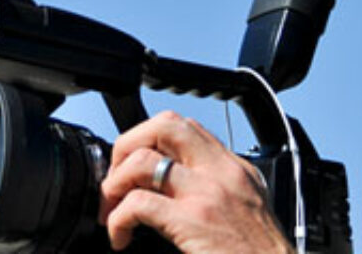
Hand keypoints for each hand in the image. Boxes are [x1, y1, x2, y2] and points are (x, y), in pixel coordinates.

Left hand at [99, 110, 293, 252]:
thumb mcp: (250, 206)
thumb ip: (221, 187)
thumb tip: (182, 185)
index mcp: (232, 166)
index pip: (185, 127)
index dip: (150, 139)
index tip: (134, 166)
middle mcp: (221, 170)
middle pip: (165, 125)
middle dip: (129, 145)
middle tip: (116, 179)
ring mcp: (207, 192)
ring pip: (144, 160)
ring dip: (115, 184)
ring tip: (112, 211)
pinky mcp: (194, 220)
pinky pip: (139, 204)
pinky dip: (119, 219)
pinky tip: (121, 237)